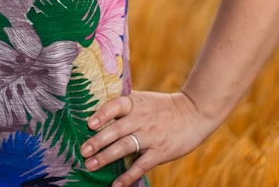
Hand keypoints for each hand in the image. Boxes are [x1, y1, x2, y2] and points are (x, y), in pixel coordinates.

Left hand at [80, 91, 217, 185]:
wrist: (195, 112)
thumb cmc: (164, 107)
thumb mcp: (144, 99)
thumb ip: (125, 105)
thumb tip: (98, 109)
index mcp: (136, 103)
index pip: (116, 106)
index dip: (102, 114)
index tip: (89, 123)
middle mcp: (142, 119)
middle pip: (116, 130)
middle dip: (98, 141)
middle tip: (83, 150)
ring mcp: (151, 136)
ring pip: (125, 147)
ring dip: (106, 157)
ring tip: (90, 165)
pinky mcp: (160, 152)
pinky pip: (141, 165)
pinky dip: (127, 176)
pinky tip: (116, 185)